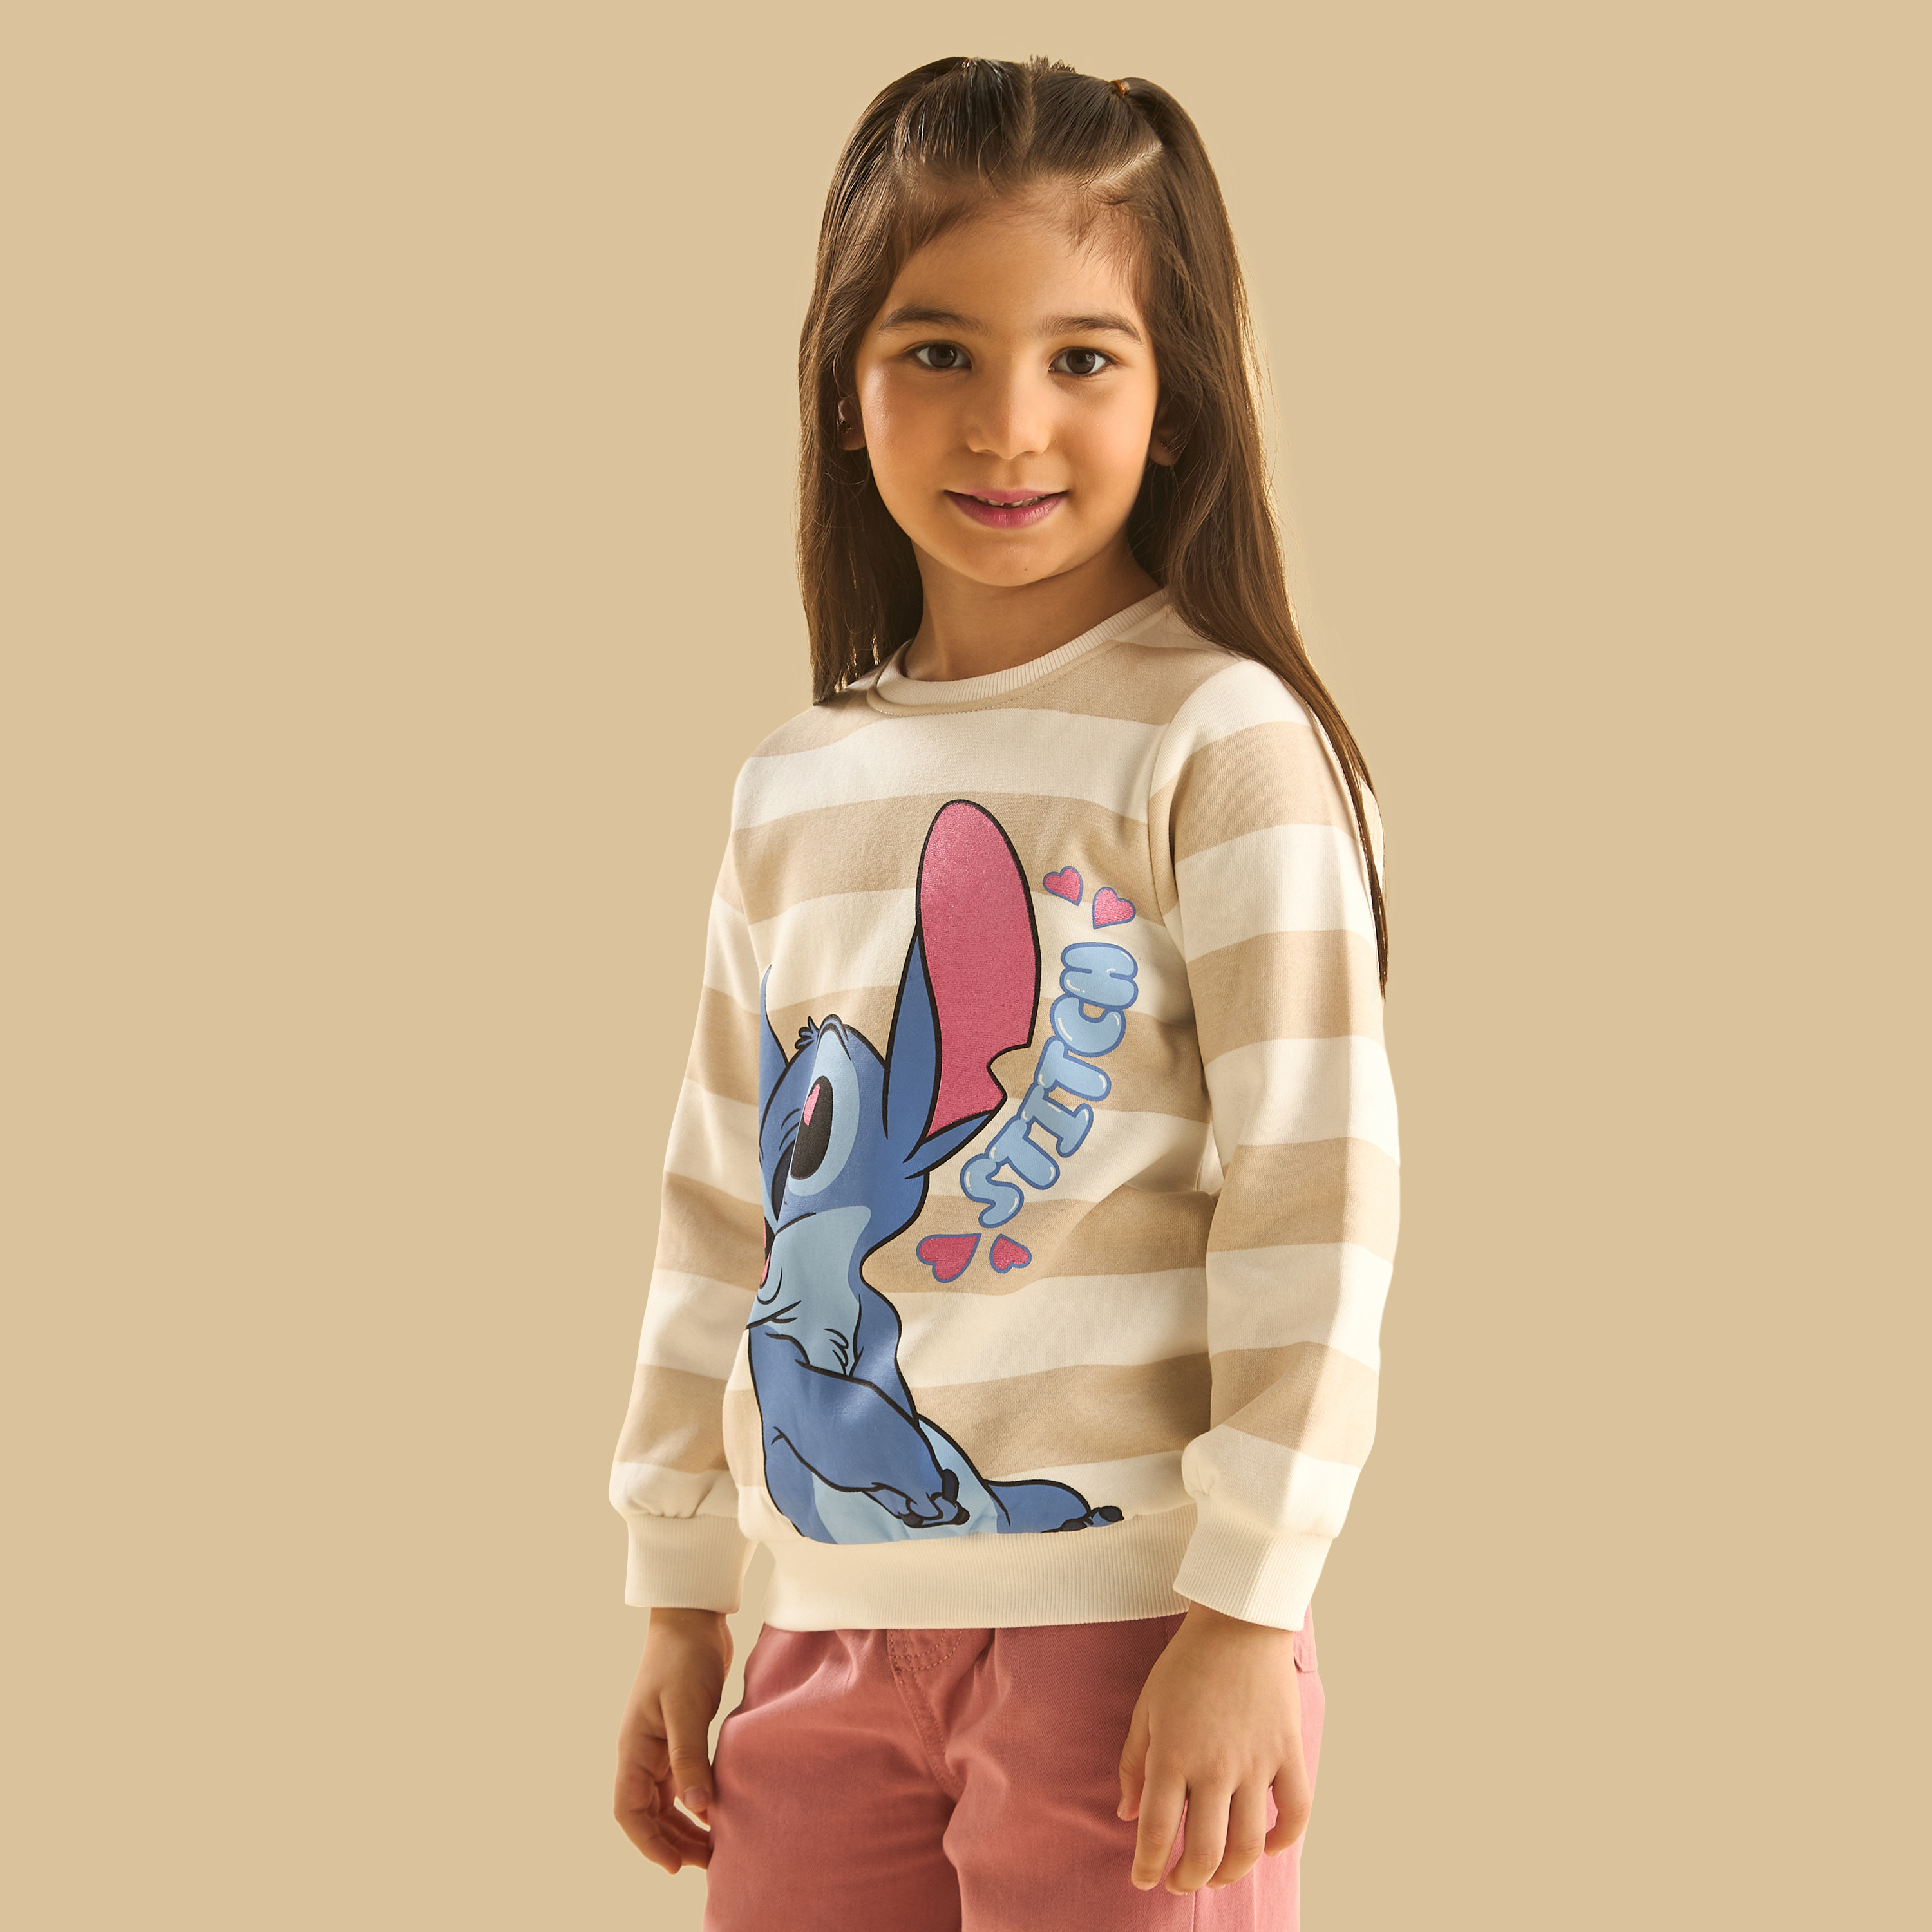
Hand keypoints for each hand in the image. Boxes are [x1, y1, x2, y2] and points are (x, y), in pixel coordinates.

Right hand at [613, 1607, 732, 1874]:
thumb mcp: (686, 1708)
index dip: (648, 1842)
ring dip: (686, 1826)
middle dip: (674, 1841)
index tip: (675, 1866)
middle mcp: (642, 1752)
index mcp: (634, 1748)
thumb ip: (690, 1758)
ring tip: (716, 1848)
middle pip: (649, 1813)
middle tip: (708, 1863)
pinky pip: (681, 1783)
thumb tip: (700, 1808)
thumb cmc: (684, 1657)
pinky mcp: (680, 1737)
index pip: (629, 1810)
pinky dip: (696, 1802)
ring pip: (666, 1802)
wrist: (693, 1618)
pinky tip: (718, 1812)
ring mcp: (660, 1746)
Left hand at [1116, 1602, 1310, 1893]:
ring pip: (1249, 1845)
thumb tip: (1126, 1815)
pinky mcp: (1288, 1753)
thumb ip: (1133, 1764)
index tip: (1143, 1879)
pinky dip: (1284, 1840)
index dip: (1147, 1866)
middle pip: (1205, 1851)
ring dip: (1231, 1872)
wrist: (1237, 1624)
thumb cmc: (1185, 1664)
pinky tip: (1267, 1848)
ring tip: (1217, 1874)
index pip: (1157, 1832)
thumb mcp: (1146, 1709)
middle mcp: (1215, 1766)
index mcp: (1173, 1755)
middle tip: (1179, 1881)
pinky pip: (1295, 1812)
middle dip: (1189, 1879)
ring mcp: (1256, 1763)